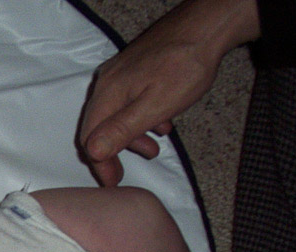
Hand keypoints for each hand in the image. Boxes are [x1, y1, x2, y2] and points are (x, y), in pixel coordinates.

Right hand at [78, 0, 258, 185]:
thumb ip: (122, 129)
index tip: (112, 181)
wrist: (205, 27)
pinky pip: (126, 102)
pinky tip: (160, 122)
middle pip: (98, 126)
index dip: (100, 163)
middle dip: (112, 151)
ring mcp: (120, 74)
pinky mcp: (134, 70)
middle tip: (127, 170)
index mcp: (108, 93)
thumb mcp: (155, 105)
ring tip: (154, 147)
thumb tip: (93, 151)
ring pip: (114, 114)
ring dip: (130, 136)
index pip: (91, 138)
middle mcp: (107, 83)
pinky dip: (139, 118)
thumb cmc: (184, 65)